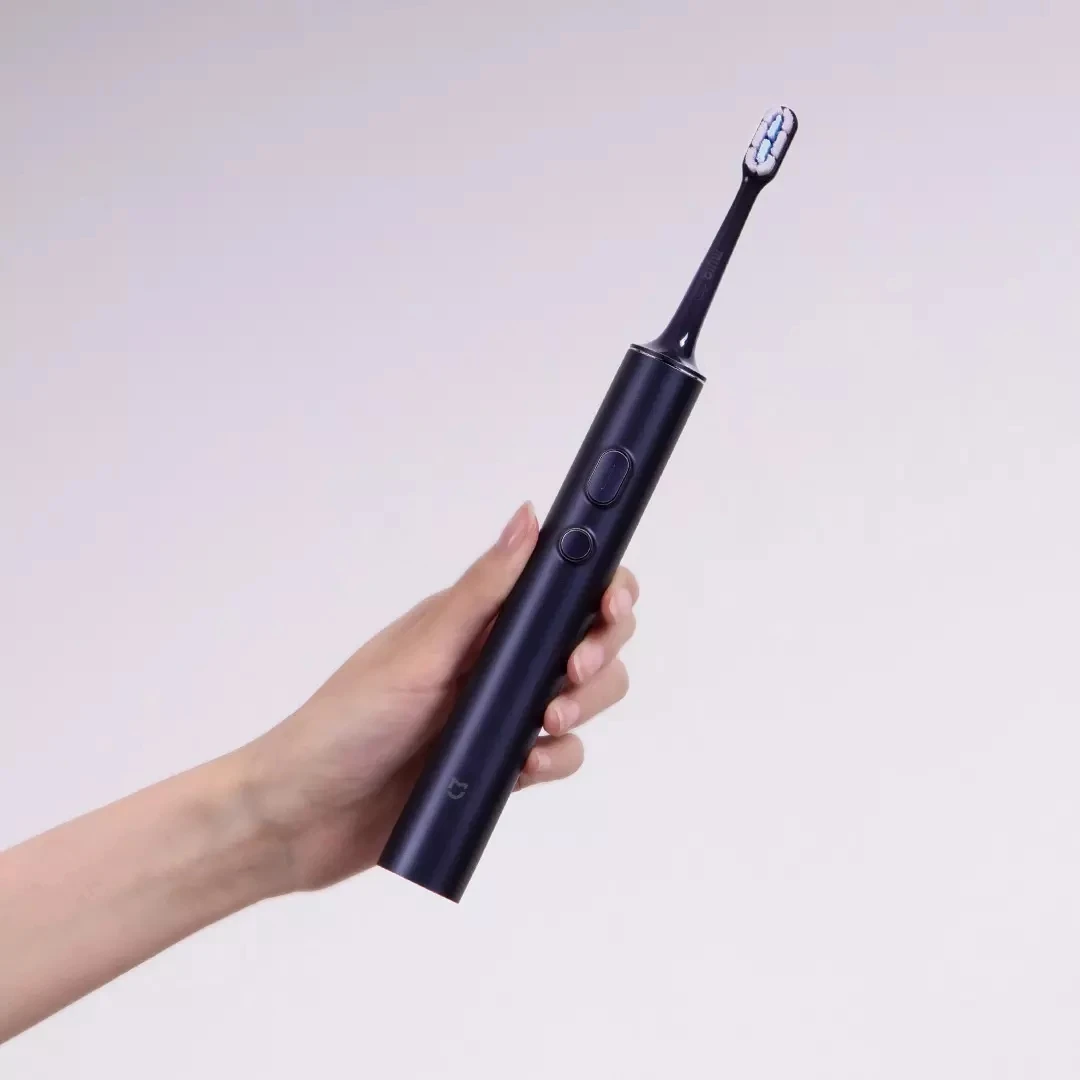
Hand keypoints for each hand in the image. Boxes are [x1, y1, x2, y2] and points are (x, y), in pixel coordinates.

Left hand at [244, 501, 639, 892]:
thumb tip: (530, 518)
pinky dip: (556, 758)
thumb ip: (483, 591)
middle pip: (587, 639)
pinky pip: (558, 755)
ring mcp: (499, 712)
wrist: (304, 818)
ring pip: (582, 697)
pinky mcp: (498, 763)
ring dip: (583, 707)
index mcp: (476, 619)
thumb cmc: (344, 721)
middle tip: (574, 670)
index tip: (612, 604)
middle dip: (599, 652)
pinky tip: (525, 766)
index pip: (560, 586)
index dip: (601, 587)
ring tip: (545, 724)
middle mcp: (495, 659)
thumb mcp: (420, 651)